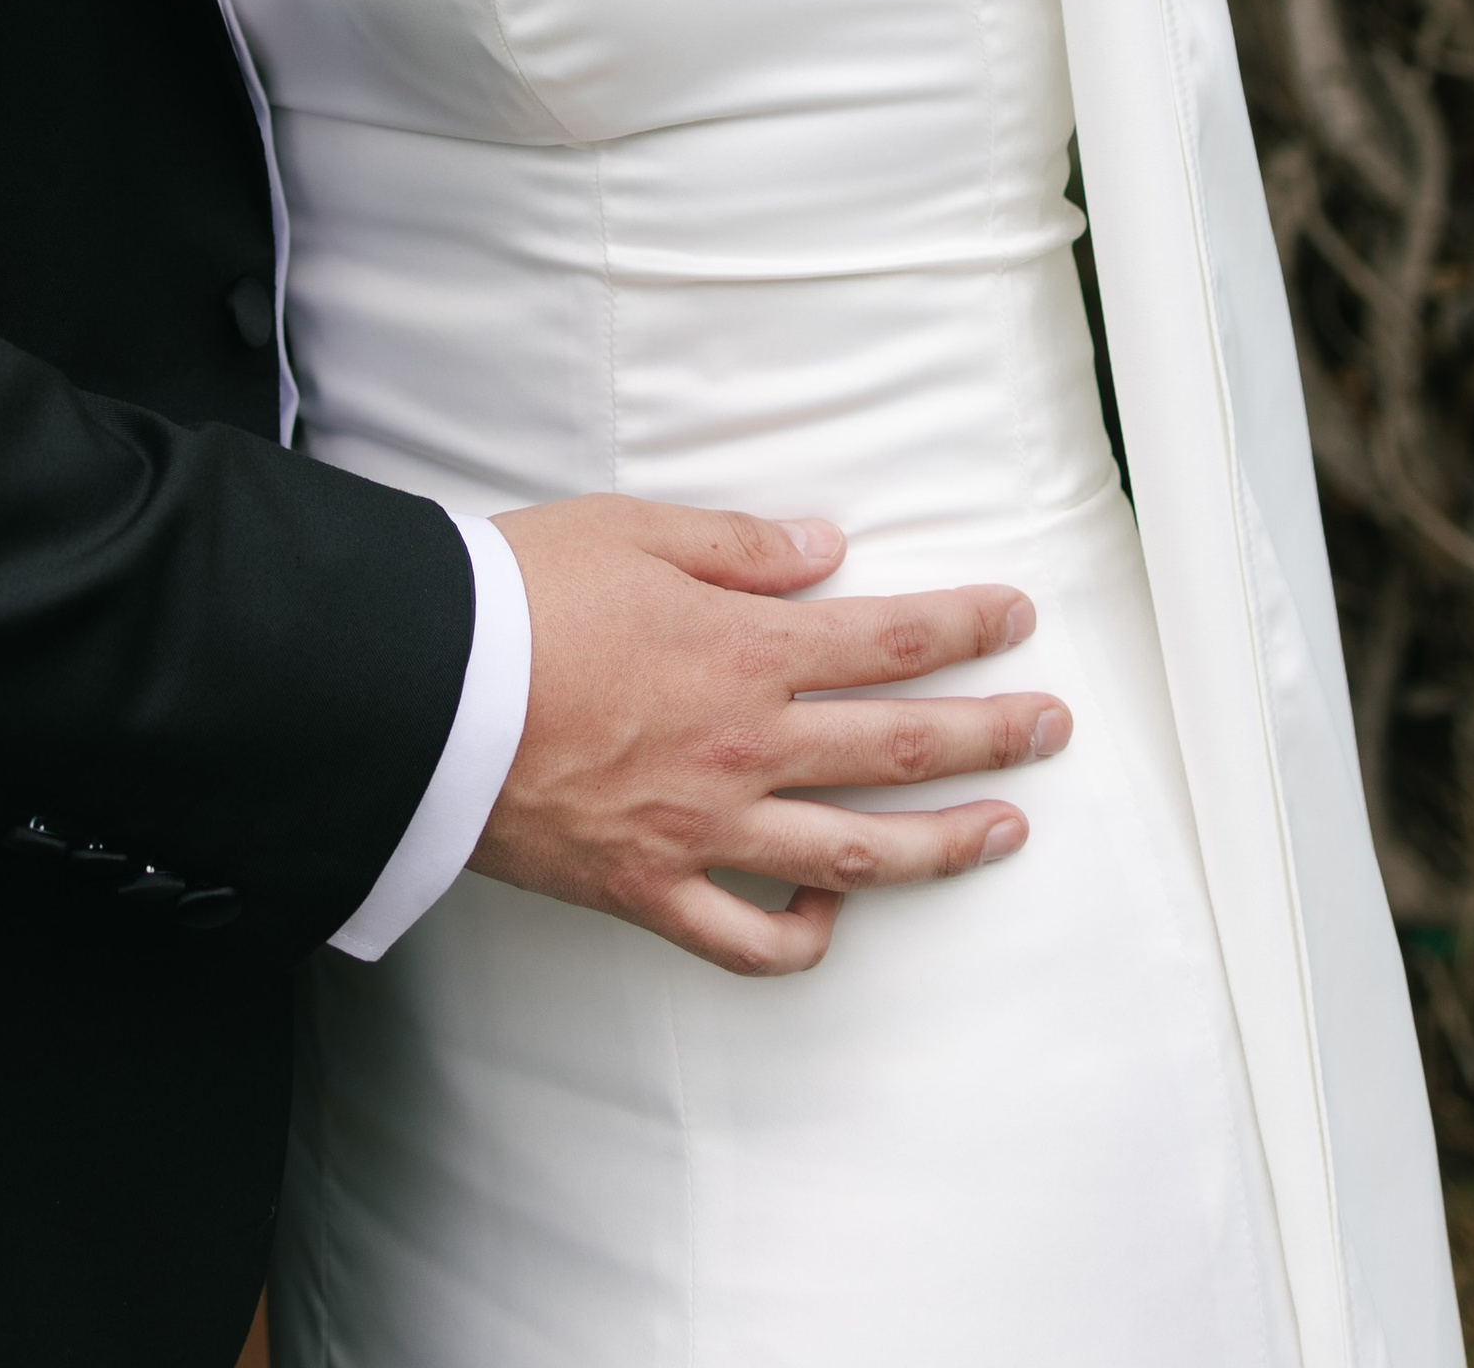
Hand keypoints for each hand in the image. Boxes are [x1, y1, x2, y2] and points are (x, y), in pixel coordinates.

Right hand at [475, 498, 1065, 976]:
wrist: (420, 691)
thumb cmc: (515, 596)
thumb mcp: (631, 531)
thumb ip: (739, 547)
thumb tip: (826, 552)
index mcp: (743, 650)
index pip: (888, 641)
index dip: (965, 629)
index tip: (1018, 617)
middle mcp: (745, 748)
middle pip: (900, 747)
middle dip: (993, 734)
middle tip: (1053, 727)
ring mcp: (705, 832)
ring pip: (858, 854)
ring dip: (946, 842)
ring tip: (1004, 829)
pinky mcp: (650, 890)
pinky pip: (751, 942)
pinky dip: (807, 938)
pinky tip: (835, 914)